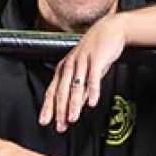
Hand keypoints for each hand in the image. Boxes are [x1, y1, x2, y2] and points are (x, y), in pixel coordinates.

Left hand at [40, 14, 128, 132]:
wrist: (109, 29)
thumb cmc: (96, 51)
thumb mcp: (85, 71)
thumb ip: (80, 89)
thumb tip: (76, 107)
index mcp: (64, 68)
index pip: (53, 91)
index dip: (49, 107)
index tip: (46, 121)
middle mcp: (70, 65)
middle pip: (62, 91)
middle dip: (59, 110)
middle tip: (59, 125)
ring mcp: (82, 62)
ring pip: (75, 86)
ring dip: (73, 104)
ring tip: (72, 118)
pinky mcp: (96, 59)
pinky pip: (93, 77)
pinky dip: (92, 91)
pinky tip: (92, 103)